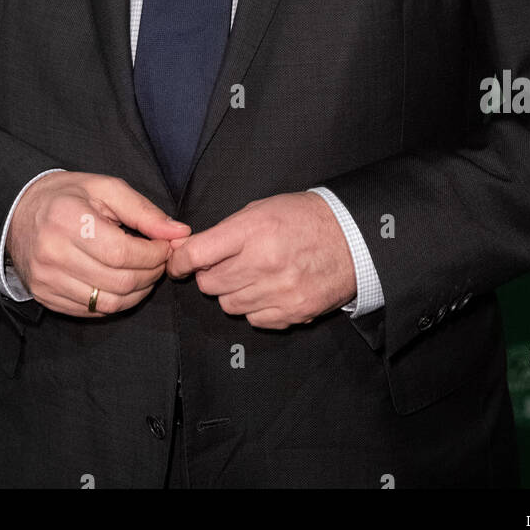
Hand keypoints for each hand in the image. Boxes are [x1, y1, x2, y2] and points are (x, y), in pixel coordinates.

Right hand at [7, 171, 189, 317]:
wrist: (18, 211)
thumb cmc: (67, 196)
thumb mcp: (105, 188)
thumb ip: (144, 211)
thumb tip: (179, 233)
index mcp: (68, 220)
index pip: (123, 253)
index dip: (153, 255)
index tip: (166, 246)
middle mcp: (53, 254)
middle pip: (118, 281)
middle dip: (151, 274)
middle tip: (160, 261)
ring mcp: (46, 280)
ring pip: (107, 303)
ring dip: (137, 292)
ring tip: (145, 274)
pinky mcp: (45, 297)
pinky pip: (91, 311)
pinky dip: (115, 302)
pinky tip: (123, 285)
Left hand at [166, 191, 356, 328]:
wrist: (352, 237)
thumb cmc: (303, 218)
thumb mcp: (261, 209)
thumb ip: (225, 231)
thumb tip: (188, 250)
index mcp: (254, 230)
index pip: (197, 254)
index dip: (180, 260)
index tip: (177, 263)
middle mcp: (264, 263)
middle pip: (209, 284)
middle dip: (209, 274)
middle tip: (224, 265)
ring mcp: (280, 292)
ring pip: (228, 305)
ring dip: (231, 292)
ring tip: (250, 276)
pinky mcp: (294, 312)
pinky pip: (254, 320)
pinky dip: (255, 308)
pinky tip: (268, 290)